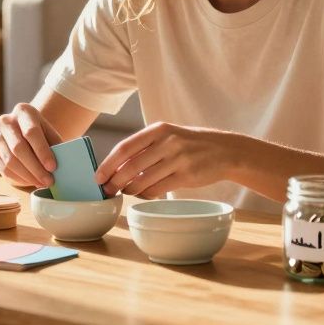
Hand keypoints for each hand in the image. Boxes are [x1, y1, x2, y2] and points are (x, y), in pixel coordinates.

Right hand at [0, 102, 61, 188]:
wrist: (28, 132)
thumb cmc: (43, 135)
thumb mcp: (51, 134)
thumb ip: (56, 147)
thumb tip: (62, 165)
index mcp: (23, 111)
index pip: (31, 132)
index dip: (42, 151)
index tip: (53, 167)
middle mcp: (6, 121)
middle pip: (18, 148)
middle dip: (35, 168)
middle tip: (48, 181)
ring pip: (10, 161)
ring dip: (28, 176)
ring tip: (42, 183)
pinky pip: (4, 170)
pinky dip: (19, 179)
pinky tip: (31, 181)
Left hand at [93, 121, 235, 198]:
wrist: (225, 151)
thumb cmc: (190, 144)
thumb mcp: (168, 136)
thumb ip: (145, 147)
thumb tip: (115, 167)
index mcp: (159, 129)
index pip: (125, 147)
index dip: (108, 164)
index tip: (98, 177)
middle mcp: (167, 142)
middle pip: (130, 167)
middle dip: (114, 182)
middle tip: (107, 190)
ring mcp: (178, 159)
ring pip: (143, 181)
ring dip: (130, 190)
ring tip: (126, 191)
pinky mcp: (186, 176)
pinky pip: (157, 190)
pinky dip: (146, 195)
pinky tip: (144, 194)